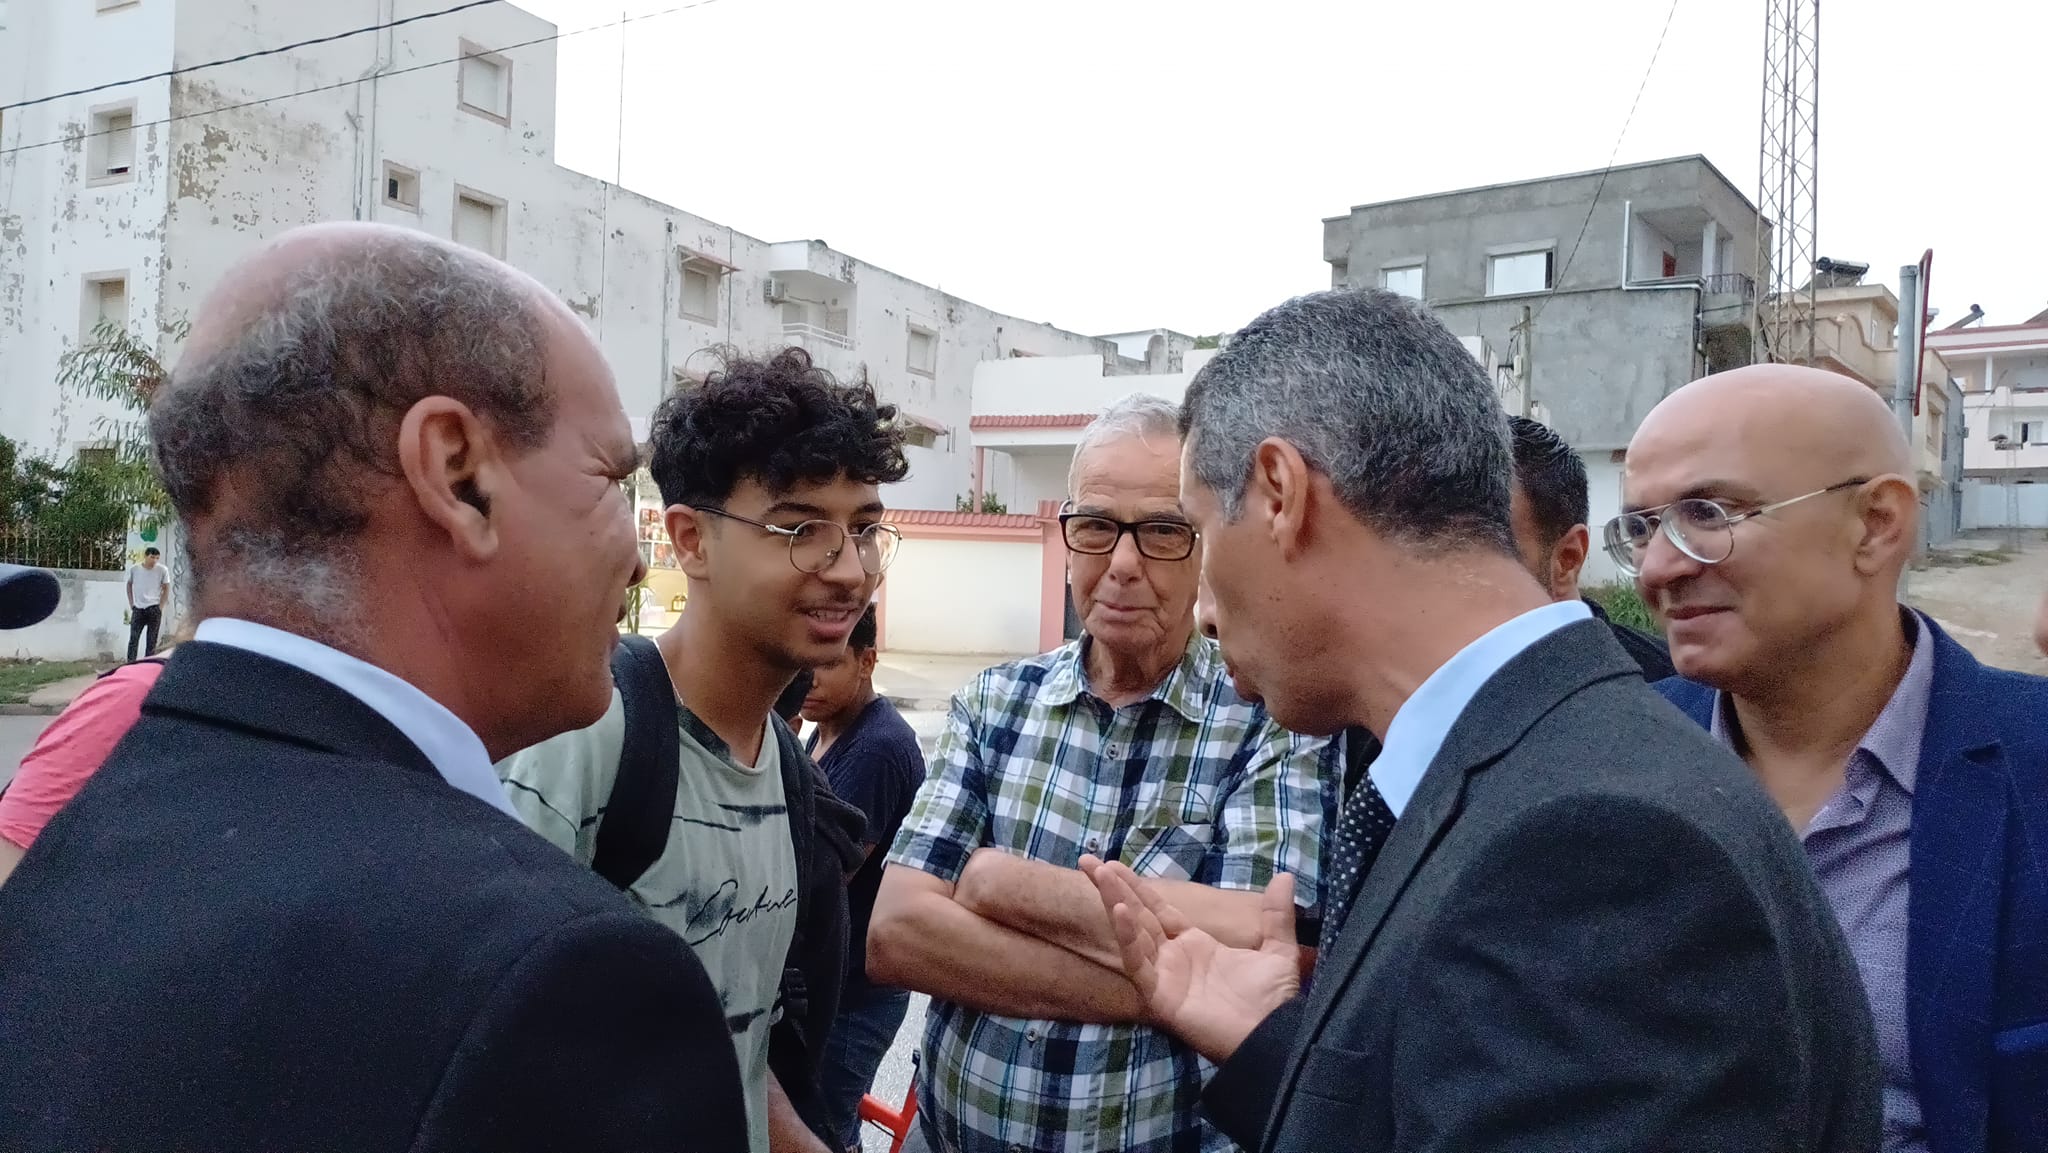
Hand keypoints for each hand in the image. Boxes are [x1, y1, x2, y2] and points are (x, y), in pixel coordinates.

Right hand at [1079, 856, 1300, 1062]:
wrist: (1274, 1035)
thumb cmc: (1273, 1001)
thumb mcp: (1278, 950)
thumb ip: (1276, 914)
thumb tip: (1286, 876)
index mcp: (1195, 945)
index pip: (1158, 910)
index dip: (1137, 887)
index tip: (1113, 864)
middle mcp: (1173, 958)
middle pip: (1137, 915)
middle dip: (1113, 887)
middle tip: (1086, 861)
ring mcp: (1163, 976)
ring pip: (1132, 933)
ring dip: (1115, 902)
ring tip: (1098, 874)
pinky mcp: (1159, 995)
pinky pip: (1138, 962)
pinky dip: (1128, 936)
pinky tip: (1120, 910)